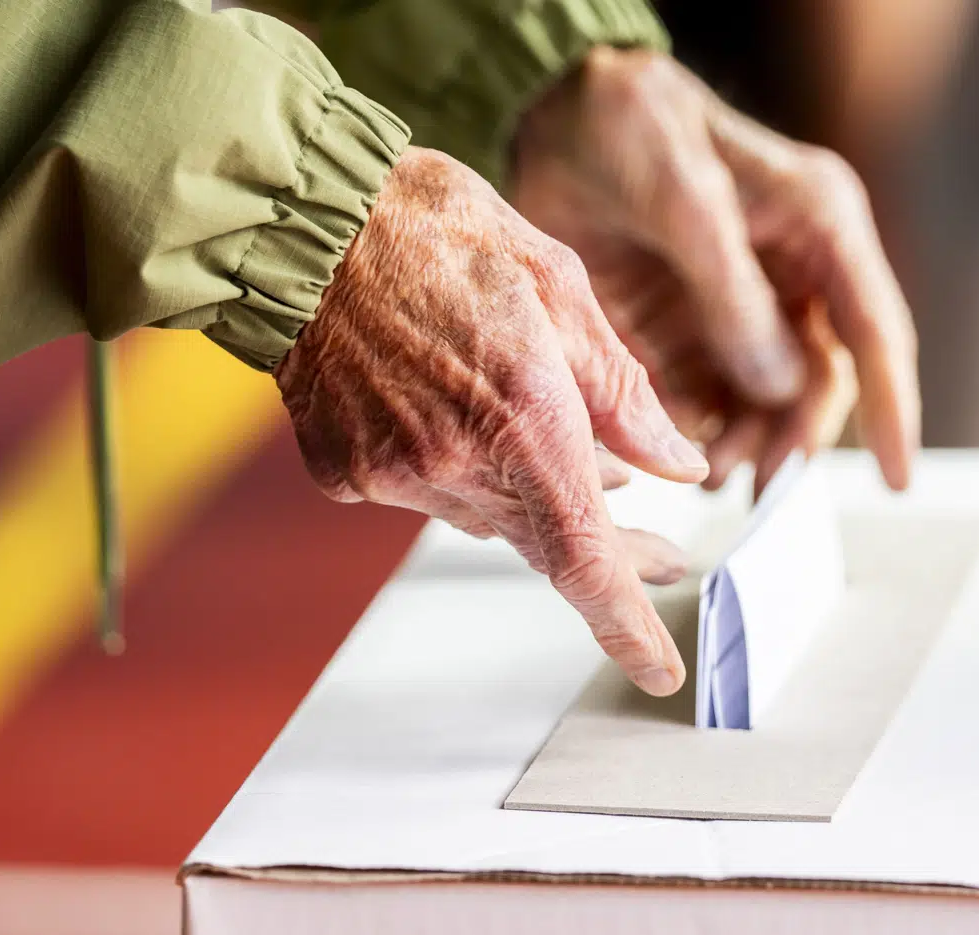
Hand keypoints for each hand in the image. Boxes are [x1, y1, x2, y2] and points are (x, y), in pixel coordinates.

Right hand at [276, 147, 709, 695]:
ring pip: (492, 517)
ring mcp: (391, 475)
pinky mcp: (347, 475)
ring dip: (538, 494)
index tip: (660, 670)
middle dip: (614, 550)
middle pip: (549, 544)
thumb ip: (624, 391)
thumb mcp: (559, 284)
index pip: (585, 557)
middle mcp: (453, 462)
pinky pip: (429, 495)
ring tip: (560, 439)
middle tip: (665, 550)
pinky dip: (467, 470)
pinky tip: (468, 416)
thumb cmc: (435, 228)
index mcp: (522, 413)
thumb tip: (679, 465)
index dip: (628, 625)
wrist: (299, 219)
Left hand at [510, 47, 918, 494]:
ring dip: (749, 445)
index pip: (875, 330)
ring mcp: (741, 307)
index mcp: (818, 225)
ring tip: (711, 476)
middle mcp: (792, 273)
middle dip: (795, 436)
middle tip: (759, 485)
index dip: (893, 408)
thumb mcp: (682, 199)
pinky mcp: (690, 331)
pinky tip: (681, 455)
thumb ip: (732, 293)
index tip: (898, 478)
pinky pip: (712, 401)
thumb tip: (781, 385)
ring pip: (768, 402)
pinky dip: (702, 435)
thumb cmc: (628, 123)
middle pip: (820, 380)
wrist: (549, 112)